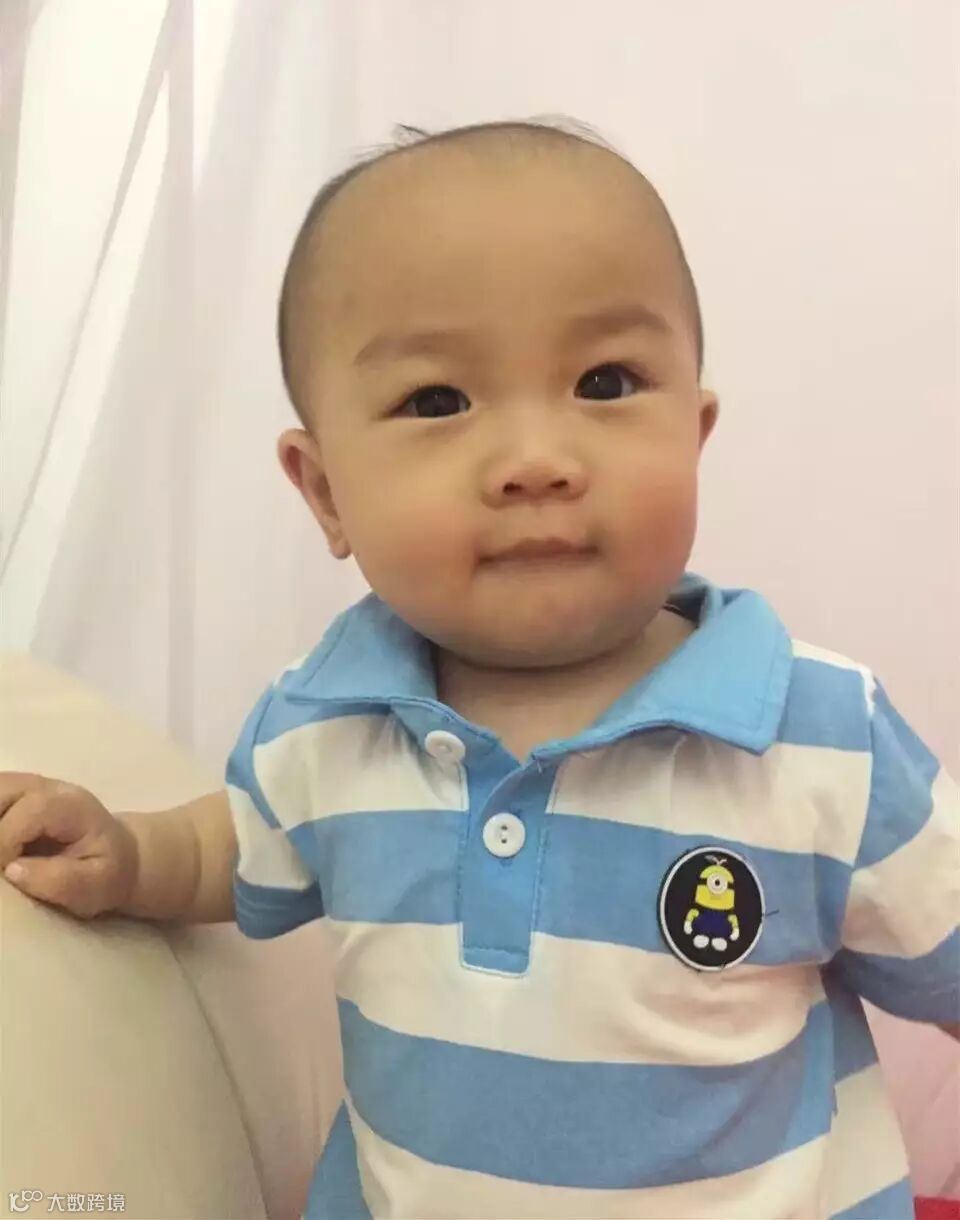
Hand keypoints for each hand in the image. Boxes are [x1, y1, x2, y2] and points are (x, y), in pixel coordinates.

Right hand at [0, 772, 138, 918]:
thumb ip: (60, 881)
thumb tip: (12, 871)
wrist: (117, 855)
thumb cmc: (105, 872)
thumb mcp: (95, 886)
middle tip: (0, 863)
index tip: (5, 871)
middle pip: (4, 790)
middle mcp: (50, 788)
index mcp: (73, 807)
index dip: (6, 841)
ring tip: (1, 855)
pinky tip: (1, 845)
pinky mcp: (18, 793)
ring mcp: (32, 786)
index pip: (31, 810)